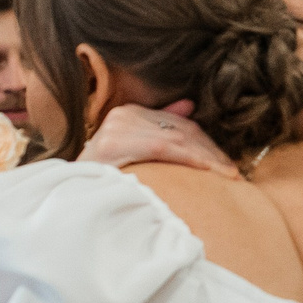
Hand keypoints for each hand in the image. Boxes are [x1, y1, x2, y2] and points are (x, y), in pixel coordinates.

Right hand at [80, 102, 232, 173]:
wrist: (70, 197)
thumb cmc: (102, 179)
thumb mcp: (131, 152)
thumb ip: (158, 127)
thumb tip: (190, 105)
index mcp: (128, 113)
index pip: (178, 124)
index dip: (206, 143)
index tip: (226, 162)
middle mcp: (123, 115)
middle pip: (180, 129)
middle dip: (210, 151)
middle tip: (232, 171)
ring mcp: (118, 127)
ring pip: (177, 138)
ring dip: (207, 157)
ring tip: (227, 174)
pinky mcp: (115, 142)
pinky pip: (164, 147)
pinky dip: (191, 158)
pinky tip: (209, 170)